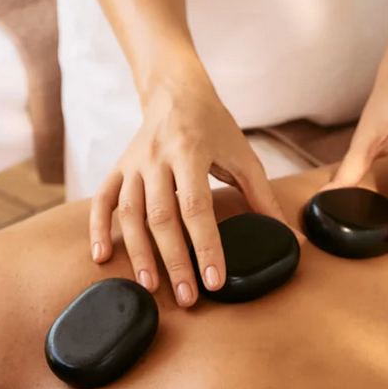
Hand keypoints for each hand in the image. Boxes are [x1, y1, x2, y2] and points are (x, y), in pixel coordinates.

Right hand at [89, 72, 288, 307]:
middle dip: (174, 260)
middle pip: (161, 216)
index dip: (205, 246)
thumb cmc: (213, 126)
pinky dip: (98, 228)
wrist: (175, 91)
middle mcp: (157, 157)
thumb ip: (263, 197)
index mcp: (190, 151)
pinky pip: (102, 201)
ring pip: (130, 214)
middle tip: (187, 297)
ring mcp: (133, 163)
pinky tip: (102, 257)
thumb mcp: (243, 155)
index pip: (196, 207)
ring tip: (151, 287)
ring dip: (139, 253)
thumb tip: (289, 237)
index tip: (214, 279)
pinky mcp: (117, 168)